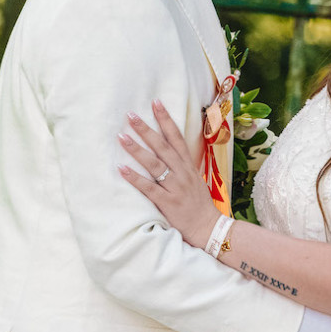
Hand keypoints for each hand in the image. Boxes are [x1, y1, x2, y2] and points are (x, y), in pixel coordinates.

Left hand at [118, 100, 220, 247]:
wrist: (209, 228)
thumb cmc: (200, 205)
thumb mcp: (195, 179)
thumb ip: (182, 165)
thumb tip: (169, 151)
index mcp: (189, 166)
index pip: (177, 137)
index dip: (166, 119)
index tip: (156, 103)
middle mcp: (182, 172)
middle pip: (162, 146)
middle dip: (146, 129)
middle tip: (131, 115)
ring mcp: (175, 187)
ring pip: (154, 164)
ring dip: (137, 149)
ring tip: (121, 136)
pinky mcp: (167, 202)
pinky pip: (149, 188)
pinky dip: (135, 178)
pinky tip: (122, 169)